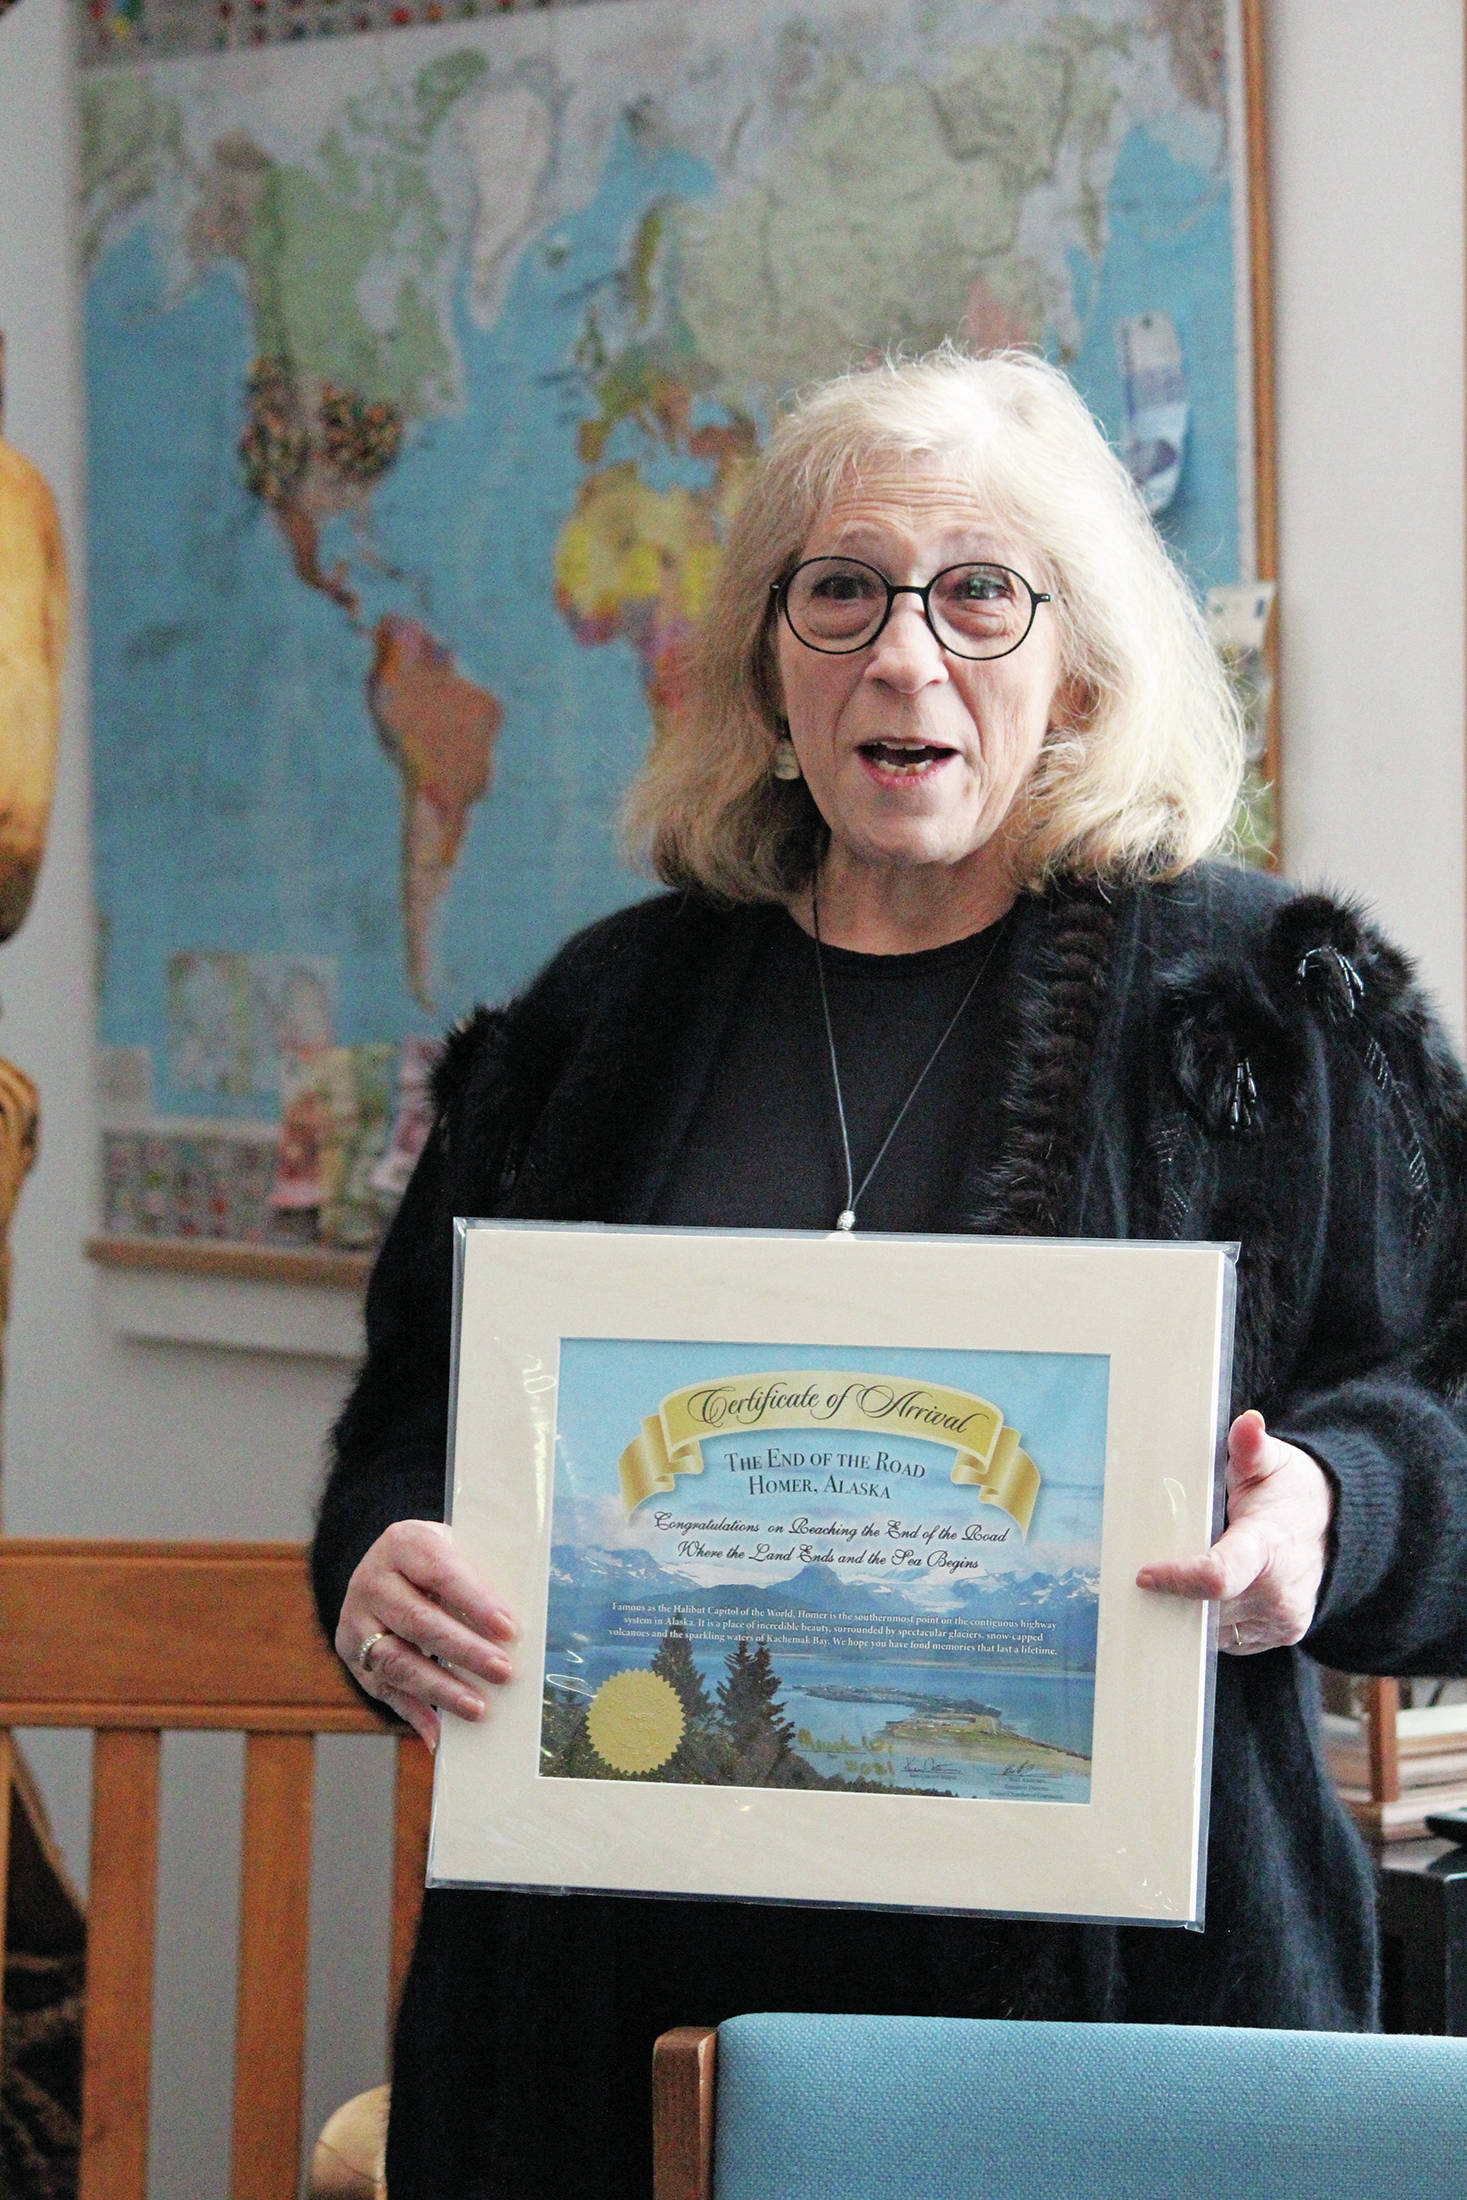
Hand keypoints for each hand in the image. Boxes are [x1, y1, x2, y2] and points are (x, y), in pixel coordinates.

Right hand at [335, 1520, 516, 1749]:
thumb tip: (519, 1628)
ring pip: (396, 1661)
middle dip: (464, 1651)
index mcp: (404, 1542)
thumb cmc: (436, 1560)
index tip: (509, 1629)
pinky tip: (441, 1733)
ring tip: (478, 1708)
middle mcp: (372, 1580)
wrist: (387, 1564)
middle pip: (419, 1621)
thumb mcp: (456, 1549)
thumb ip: (482, 1576)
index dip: (475, 1602)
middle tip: (503, 1672)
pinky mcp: (352, 1654)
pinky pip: (383, 1689)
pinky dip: (414, 1714)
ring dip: (440, 1689)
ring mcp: (356, 1619)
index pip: (442, 1572)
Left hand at [1135, 1409, 1334, 1654]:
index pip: (1218, 1575)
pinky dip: (1210, 1620)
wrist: (1337, 1527)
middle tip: (1149, 1572)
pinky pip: (1230, 1638)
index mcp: (1268, 1546)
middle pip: (1207, 1606)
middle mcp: (1279, 1592)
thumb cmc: (1293, 1492)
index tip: (1144, 1574)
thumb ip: (1250, 1448)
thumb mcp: (1274, 1461)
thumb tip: (1249, 1422)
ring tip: (1175, 1580)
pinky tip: (1202, 1595)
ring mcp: (1282, 1619)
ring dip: (1189, 1610)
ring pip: (1214, 1629)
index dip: (1178, 1578)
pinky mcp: (1281, 1635)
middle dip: (1174, 1594)